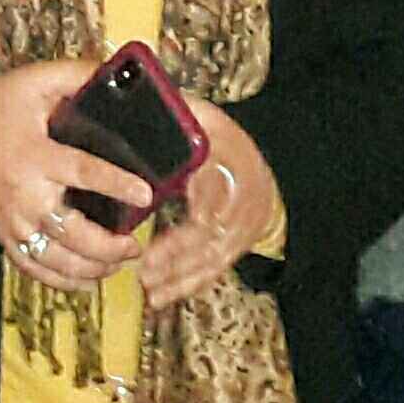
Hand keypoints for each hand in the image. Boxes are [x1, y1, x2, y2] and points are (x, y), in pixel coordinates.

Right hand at [0, 60, 153, 294]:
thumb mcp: (33, 81)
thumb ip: (74, 75)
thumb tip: (115, 71)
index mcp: (37, 155)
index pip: (84, 173)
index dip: (117, 185)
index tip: (146, 194)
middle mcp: (27, 196)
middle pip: (75, 233)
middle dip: (111, 246)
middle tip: (136, 242)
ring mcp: (15, 223)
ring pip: (59, 260)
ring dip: (95, 267)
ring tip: (120, 259)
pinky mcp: (6, 237)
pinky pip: (36, 270)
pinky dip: (65, 281)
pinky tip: (88, 279)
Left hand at [136, 100, 279, 309]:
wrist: (261, 166)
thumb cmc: (221, 138)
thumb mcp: (204, 117)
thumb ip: (178, 115)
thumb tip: (142, 106)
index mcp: (232, 165)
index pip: (213, 195)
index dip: (190, 219)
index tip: (158, 236)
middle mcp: (241, 202)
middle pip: (211, 237)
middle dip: (178, 258)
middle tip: (145, 270)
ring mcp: (242, 229)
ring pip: (213, 260)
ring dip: (180, 278)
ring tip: (150, 291)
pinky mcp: (237, 247)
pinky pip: (214, 270)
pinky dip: (189, 285)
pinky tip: (162, 297)